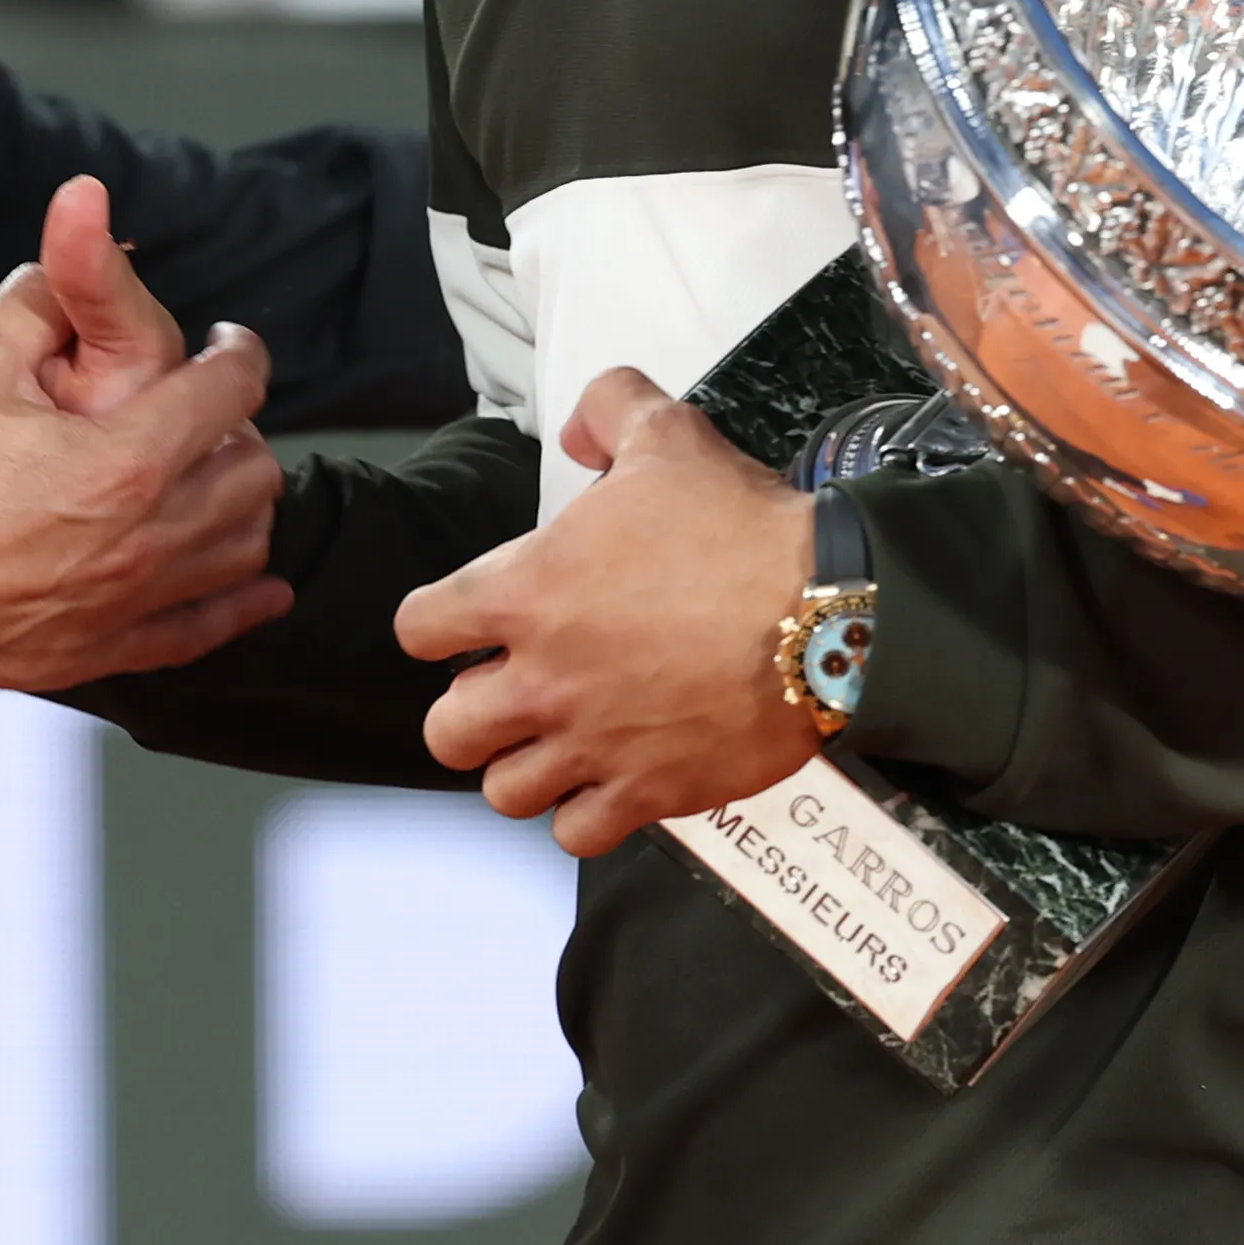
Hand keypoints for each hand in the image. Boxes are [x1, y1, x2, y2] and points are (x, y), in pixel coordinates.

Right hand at [0, 184, 290, 689]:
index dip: (238, 350)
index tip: (228, 341)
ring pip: (245, 546)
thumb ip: (46, 292)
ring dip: (243, 504)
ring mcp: (136, 600)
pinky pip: (210, 627)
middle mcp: (151, 535)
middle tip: (213, 406)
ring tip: (218, 474)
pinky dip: (242, 601)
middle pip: (253, 470)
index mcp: (129, 459)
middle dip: (239, 428)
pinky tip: (262, 589)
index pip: (232, 388)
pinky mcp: (112, 648)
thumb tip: (87, 209)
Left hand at [396, 367, 815, 856]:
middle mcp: (542, 680)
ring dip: (521, 768)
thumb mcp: (666, 433)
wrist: (825, 612)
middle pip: (447, 732)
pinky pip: (577, 835)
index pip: (418, 629)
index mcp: (523, 593)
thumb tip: (577, 431)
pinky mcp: (648, 794)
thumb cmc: (739, 527)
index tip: (467, 624)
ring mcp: (593, 745)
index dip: (436, 625)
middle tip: (513, 689)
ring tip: (554, 744)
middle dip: (470, 712)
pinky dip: (583, 816)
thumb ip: (606, 409)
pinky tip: (607, 783)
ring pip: (504, 793)